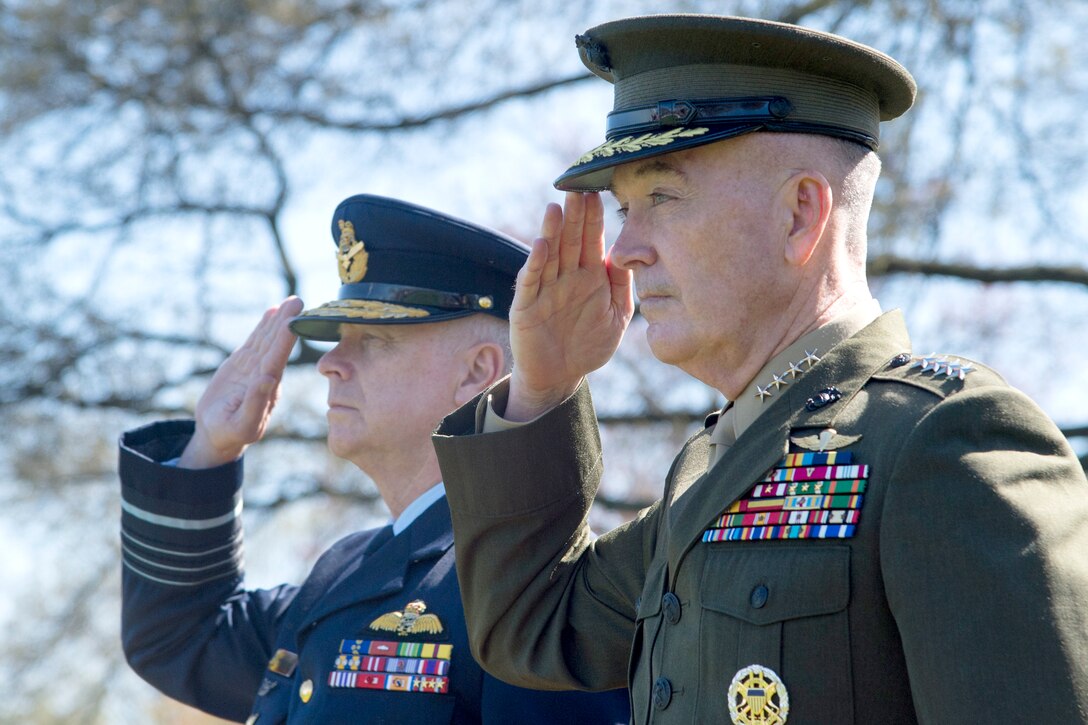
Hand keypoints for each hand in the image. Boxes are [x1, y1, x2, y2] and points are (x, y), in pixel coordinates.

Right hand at [178, 297, 303, 467]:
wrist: (218, 433)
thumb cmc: (230, 433)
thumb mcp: (242, 424)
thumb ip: (256, 403)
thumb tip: (268, 379)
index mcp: (268, 389)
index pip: (277, 360)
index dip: (285, 340)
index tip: (293, 321)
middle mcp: (265, 375)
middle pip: (276, 345)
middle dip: (286, 323)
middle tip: (297, 301)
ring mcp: (255, 367)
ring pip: (267, 340)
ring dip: (278, 321)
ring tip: (290, 301)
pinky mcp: (244, 364)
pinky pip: (255, 343)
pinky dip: (264, 327)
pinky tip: (272, 312)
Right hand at [506, 192, 633, 420]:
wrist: (560, 376)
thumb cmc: (589, 345)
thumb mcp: (616, 316)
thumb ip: (622, 287)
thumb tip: (626, 255)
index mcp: (590, 276)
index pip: (592, 240)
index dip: (594, 218)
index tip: (598, 192)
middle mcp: (566, 277)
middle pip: (570, 240)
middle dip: (574, 215)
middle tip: (577, 189)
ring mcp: (545, 289)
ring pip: (549, 255)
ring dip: (552, 232)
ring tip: (557, 208)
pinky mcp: (526, 306)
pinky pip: (531, 281)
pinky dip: (535, 263)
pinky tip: (542, 245)